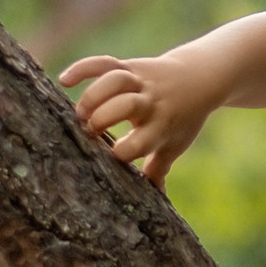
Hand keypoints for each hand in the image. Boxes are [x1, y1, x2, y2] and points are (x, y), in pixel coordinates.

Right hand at [58, 51, 221, 187]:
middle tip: (89, 131)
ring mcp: (140, 82)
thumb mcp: (175, 144)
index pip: (139, 143)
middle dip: (102, 118)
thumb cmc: (182, 118)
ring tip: (79, 113)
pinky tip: (64, 81)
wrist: (200, 78)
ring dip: (92, 95)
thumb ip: (158, 169)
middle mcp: (150, 104)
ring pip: (115, 80)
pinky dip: (83, 68)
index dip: (121, 151)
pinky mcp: (131, 66)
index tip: (109, 157)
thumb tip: (155, 204)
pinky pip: (106, 62)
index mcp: (160, 128)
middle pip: (126, 106)